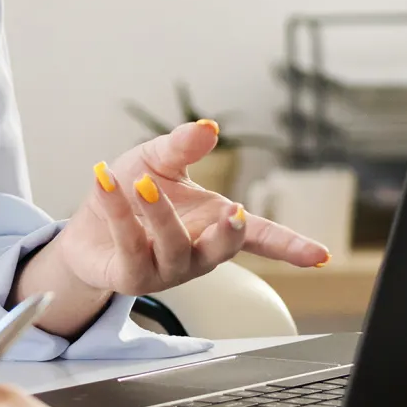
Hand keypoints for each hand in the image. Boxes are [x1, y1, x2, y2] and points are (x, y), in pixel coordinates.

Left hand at [37, 121, 329, 304]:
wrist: (86, 229)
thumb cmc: (132, 195)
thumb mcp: (158, 161)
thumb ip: (182, 146)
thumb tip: (208, 127)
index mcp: (214, 226)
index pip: (260, 237)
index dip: (290, 246)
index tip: (320, 255)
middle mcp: (197, 254)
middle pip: (222, 251)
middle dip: (229, 236)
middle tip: (230, 212)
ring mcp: (166, 271)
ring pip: (173, 247)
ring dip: (160, 214)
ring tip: (142, 182)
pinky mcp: (131, 279)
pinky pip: (129, 246)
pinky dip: (117, 211)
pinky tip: (104, 180)